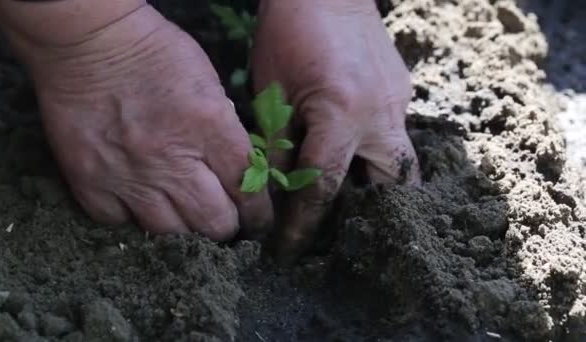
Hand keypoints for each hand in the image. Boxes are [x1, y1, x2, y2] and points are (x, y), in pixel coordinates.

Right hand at [13, 6, 272, 238]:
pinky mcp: (91, 184)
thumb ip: (226, 133)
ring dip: (183, 227)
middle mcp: (172, 161)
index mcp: (210, 128)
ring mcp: (129, 177)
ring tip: (184, 215)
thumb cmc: (155, 55)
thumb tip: (240, 174)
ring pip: (170, 233)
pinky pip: (122, 223)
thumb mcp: (210, 85)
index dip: (258, 214)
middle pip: (213, 223)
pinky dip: (134, 217)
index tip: (258, 220)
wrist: (87, 42)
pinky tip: (140, 202)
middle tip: (224, 219)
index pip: (248, 190)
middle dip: (226, 226)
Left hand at [252, 0, 419, 260]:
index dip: (304, 225)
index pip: (324, 188)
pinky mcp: (402, 92)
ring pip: (402, 166)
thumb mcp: (272, 95)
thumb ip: (278, 148)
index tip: (289, 251)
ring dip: (376, 189)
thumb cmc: (288, 36)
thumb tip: (277, 194)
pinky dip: (374, 155)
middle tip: (340, 232)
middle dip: (370, 218)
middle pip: (392, 189)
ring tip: (349, 200)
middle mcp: (382, 115)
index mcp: (342, 114)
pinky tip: (354, 152)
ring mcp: (399, 102)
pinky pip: (394, 135)